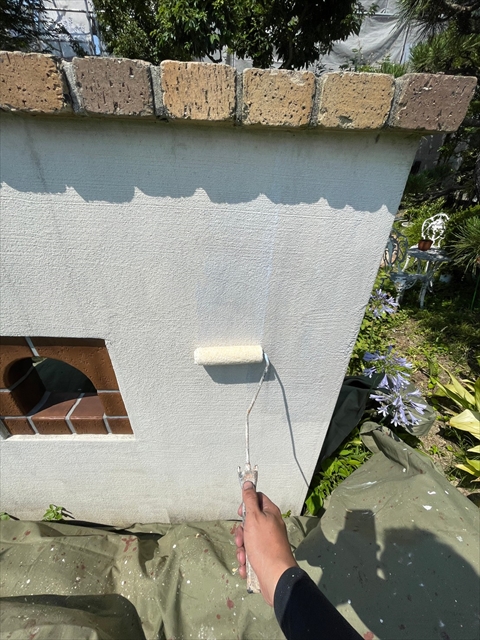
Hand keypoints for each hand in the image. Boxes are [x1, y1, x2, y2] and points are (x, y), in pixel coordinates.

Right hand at [235, 482, 297, 605]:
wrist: (276, 577)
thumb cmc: (264, 545)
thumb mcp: (254, 518)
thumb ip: (249, 500)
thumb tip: (248, 482)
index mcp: (270, 513)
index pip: (257, 499)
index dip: (246, 504)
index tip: (240, 513)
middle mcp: (271, 526)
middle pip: (250, 522)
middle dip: (241, 532)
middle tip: (241, 540)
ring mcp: (268, 543)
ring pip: (248, 540)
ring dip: (242, 549)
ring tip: (244, 557)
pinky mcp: (265, 558)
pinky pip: (250, 555)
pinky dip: (246, 561)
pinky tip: (246, 567)